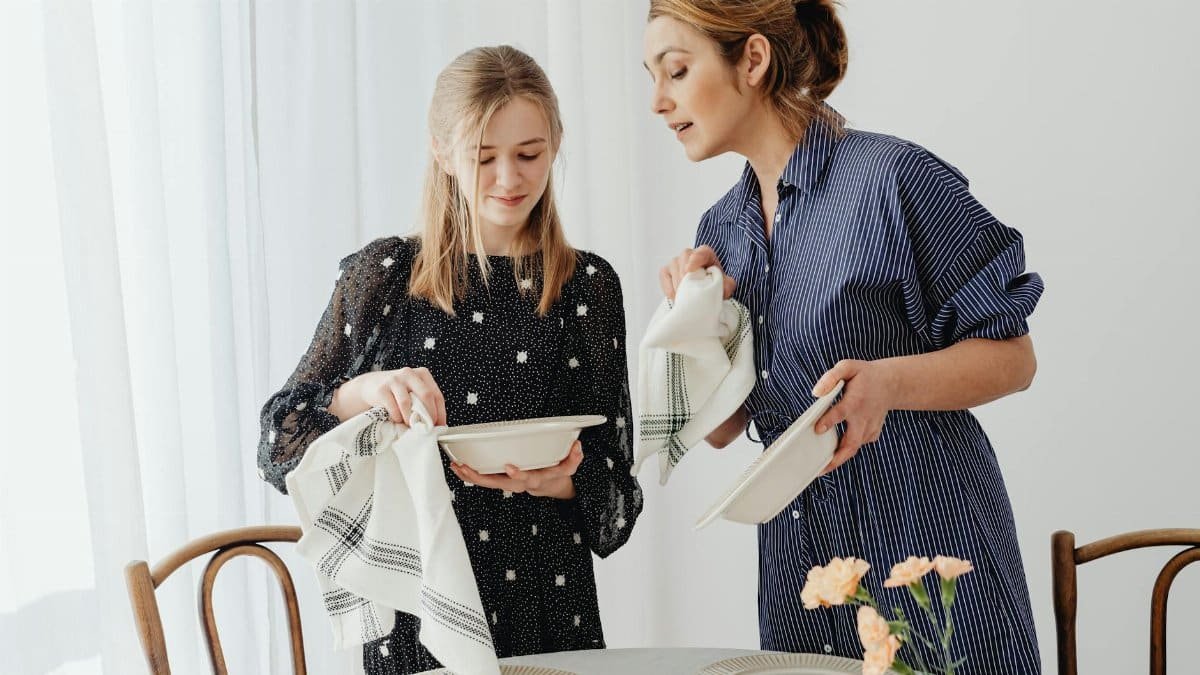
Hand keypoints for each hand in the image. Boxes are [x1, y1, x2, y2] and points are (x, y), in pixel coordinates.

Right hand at [333, 367, 447, 425]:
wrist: (370, 385)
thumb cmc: (397, 391)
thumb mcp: (413, 390)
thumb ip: (424, 401)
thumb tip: (436, 424)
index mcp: (422, 374)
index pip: (436, 394)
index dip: (440, 412)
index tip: (440, 426)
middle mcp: (409, 374)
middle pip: (426, 395)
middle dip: (429, 415)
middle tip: (427, 428)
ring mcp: (394, 380)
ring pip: (407, 403)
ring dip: (410, 418)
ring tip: (410, 426)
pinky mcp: (381, 389)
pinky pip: (393, 408)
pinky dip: (397, 417)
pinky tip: (397, 420)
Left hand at [450, 441, 582, 498]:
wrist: (550, 485)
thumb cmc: (555, 472)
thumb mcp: (567, 466)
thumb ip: (574, 458)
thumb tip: (578, 445)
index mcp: (535, 479)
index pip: (525, 478)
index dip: (517, 474)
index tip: (509, 466)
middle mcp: (519, 484)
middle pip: (498, 483)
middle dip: (481, 477)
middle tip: (468, 468)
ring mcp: (508, 484)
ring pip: (487, 483)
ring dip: (470, 476)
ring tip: (457, 466)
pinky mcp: (501, 481)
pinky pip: (484, 480)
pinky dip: (470, 474)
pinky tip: (458, 467)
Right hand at [658, 245, 735, 300]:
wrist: (702, 291)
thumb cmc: (713, 285)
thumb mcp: (725, 285)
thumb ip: (728, 285)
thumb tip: (723, 286)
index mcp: (706, 254)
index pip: (701, 252)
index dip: (696, 258)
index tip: (691, 269)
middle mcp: (689, 254)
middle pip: (684, 259)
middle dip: (686, 277)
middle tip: (690, 292)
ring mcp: (675, 262)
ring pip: (673, 269)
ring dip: (679, 285)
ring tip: (685, 298)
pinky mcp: (666, 271)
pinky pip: (665, 278)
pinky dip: (669, 289)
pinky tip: (677, 297)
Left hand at [812, 359, 898, 474]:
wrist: (891, 384)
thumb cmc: (864, 375)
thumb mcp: (847, 367)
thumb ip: (831, 377)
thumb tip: (816, 392)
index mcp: (855, 401)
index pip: (841, 413)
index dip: (829, 421)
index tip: (818, 429)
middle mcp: (864, 418)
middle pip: (851, 443)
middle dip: (837, 458)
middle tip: (819, 470)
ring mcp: (870, 428)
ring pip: (853, 448)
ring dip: (838, 458)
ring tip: (820, 467)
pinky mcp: (872, 434)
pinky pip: (856, 445)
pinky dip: (845, 450)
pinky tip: (832, 451)